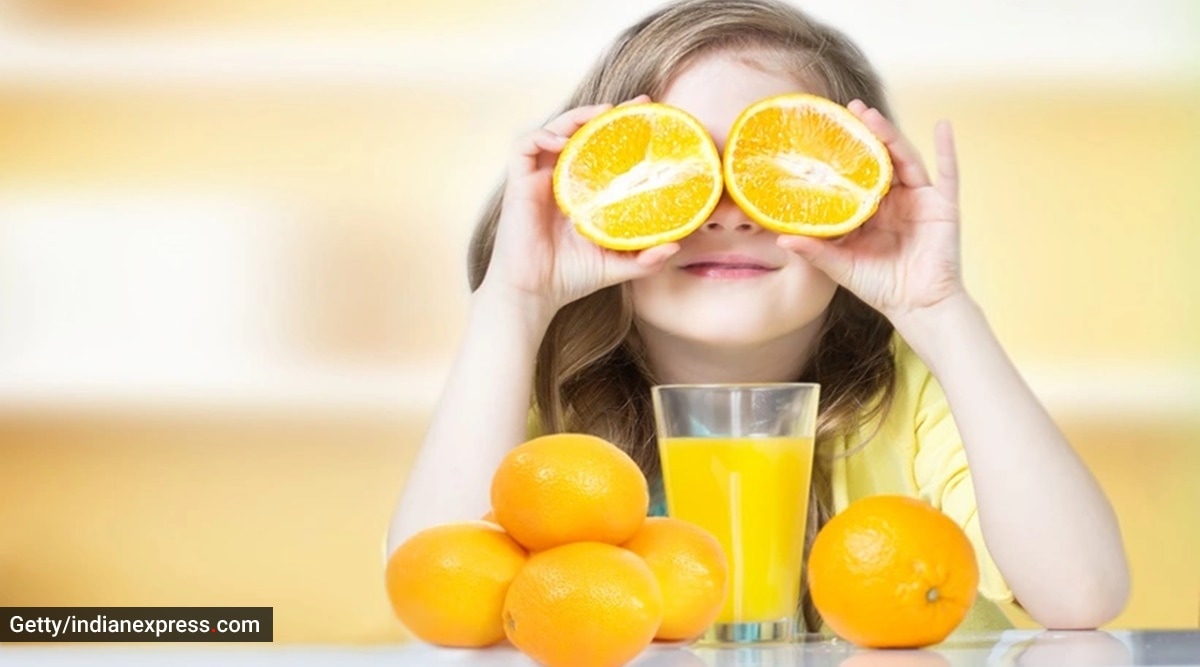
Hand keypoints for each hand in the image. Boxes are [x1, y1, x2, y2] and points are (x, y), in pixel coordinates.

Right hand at [481, 95, 679, 313]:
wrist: (534, 294)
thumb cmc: (571, 278)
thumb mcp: (618, 265)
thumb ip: (646, 257)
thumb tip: (677, 245)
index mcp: (583, 191)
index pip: (602, 148)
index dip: (622, 128)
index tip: (649, 115)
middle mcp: (561, 179)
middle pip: (580, 131)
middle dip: (605, 112)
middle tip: (636, 104)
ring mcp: (538, 179)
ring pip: (553, 129)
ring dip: (576, 116)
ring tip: (602, 113)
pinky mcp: (518, 183)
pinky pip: (525, 145)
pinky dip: (542, 135)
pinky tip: (562, 141)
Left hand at [777, 100, 964, 325]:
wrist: (918, 307)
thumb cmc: (881, 287)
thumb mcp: (842, 266)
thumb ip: (815, 251)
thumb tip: (781, 238)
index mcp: (871, 210)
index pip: (854, 175)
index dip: (842, 154)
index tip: (824, 132)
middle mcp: (895, 200)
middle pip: (879, 159)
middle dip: (865, 133)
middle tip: (847, 110)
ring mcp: (920, 200)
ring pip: (905, 159)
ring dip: (890, 135)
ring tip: (871, 115)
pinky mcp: (943, 206)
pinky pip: (948, 173)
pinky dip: (947, 149)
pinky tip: (944, 126)